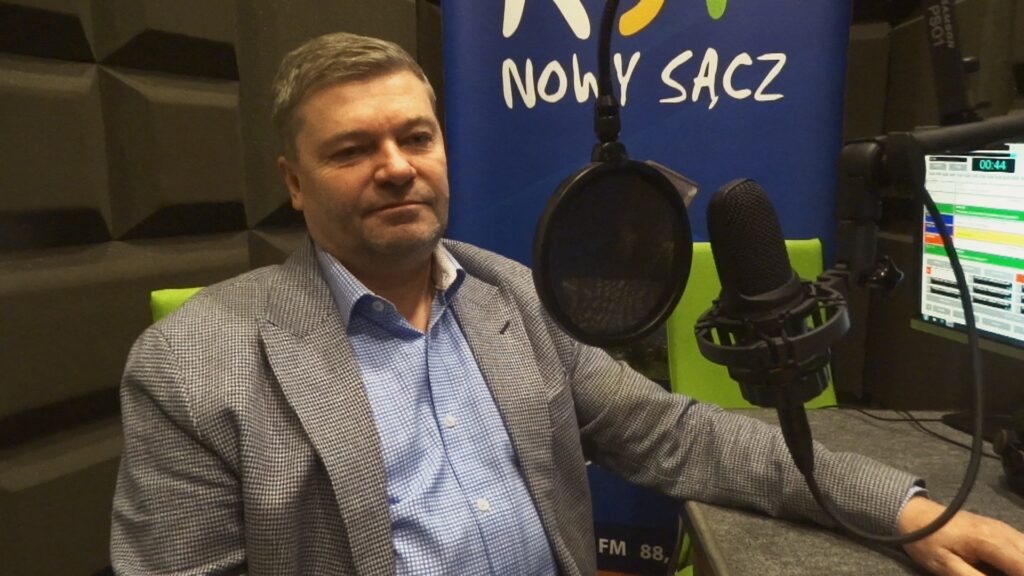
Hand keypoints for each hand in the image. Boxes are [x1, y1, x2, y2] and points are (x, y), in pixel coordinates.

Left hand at [899, 496, 1023, 574]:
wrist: (915, 514)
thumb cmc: (927, 541)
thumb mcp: (946, 566)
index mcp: (991, 542)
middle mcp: (1004, 532)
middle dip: (1021, 572)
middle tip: (995, 575)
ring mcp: (1005, 529)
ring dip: (1020, 567)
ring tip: (1000, 573)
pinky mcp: (1002, 531)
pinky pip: (1022, 547)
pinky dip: (1020, 561)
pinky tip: (1008, 570)